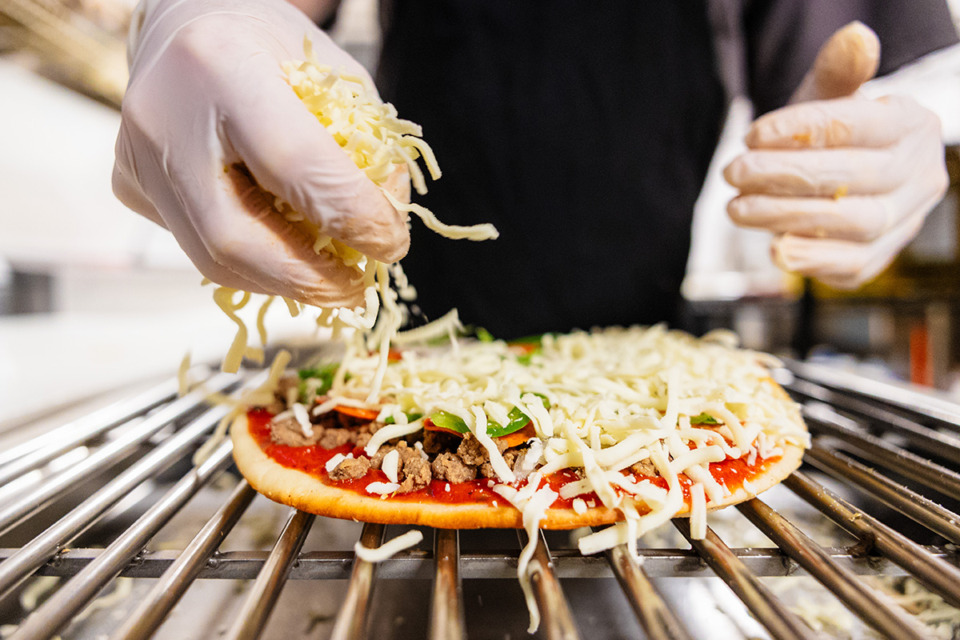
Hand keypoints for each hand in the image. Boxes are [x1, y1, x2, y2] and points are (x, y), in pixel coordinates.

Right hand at [113, 0, 409, 306]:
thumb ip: (368, 149)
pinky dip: (255, 261)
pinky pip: (198, 244)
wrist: (191, 24)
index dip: (351, 218)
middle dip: (307, 278)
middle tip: (356, 289)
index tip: (391, 243)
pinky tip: (287, 251)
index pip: (295, 165)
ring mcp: (136, 156)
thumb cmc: (275, 49)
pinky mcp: (130, 184)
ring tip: (331, 278)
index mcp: (221, 65)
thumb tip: (383, 229)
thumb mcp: (338, 76)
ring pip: (211, 257)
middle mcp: (162, 114)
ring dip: (283, 280)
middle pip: (233, 237)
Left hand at [724, 22, 947, 288]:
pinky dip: (813, 259)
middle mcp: (921, 176)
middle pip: (858, 178)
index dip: (806, 129)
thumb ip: (836, 72)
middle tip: (734, 173)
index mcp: (913, 126)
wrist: (841, 176)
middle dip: (788, 176)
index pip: (864, 126)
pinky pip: (853, 266)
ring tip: (737, 208)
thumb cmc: (831, 134)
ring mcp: (906, 222)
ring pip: (855, 224)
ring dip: (789, 217)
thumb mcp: (829, 98)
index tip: (752, 134)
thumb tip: (857, 37)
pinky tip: (774, 248)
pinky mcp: (881, 258)